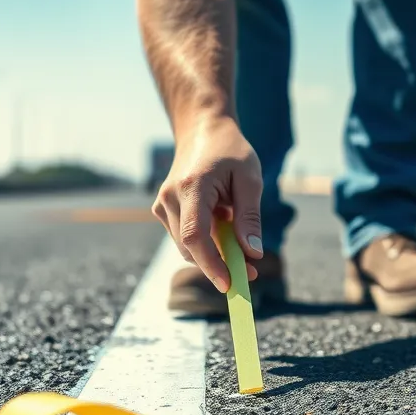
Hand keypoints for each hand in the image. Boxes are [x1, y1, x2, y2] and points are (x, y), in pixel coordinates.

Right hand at [152, 116, 262, 291]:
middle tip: (250, 271)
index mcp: (192, 186)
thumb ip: (250, 216)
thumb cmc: (230, 151)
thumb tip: (252, 252)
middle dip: (219, 264)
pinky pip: (185, 237)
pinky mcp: (163, 210)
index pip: (195, 236)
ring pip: (187, 246)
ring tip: (241, 244)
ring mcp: (163, 204)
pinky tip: (223, 226)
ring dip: (214, 254)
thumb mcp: (250, 178)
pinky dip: (206, 243)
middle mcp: (170, 197)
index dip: (211, 264)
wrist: (202, 130)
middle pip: (190, 247)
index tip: (229, 284)